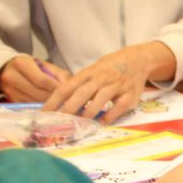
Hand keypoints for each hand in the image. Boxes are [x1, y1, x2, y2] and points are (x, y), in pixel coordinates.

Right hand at [0, 55, 69, 101]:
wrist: (9, 69)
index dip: (56, 88)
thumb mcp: (45, 65)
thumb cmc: (33, 66)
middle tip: (68, 102)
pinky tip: (50, 108)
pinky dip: (41, 108)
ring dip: (49, 105)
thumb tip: (71, 87)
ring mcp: (10, 90)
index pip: (42, 80)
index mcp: (22, 64)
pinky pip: (29, 107)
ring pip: (34, 102)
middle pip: (38, 93)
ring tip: (61, 105)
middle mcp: (12, 77)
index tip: (69, 93)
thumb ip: (59, 74)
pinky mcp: (11, 100)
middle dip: (54, 98)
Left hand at [44, 43, 169, 121]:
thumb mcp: (93, 71)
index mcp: (89, 72)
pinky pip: (119, 106)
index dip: (54, 100)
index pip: (67, 86)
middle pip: (82, 93)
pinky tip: (103, 122)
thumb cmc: (110, 67)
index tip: (44, 113)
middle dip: (69, 108)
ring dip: (89, 112)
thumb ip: (80, 85)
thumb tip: (61, 103)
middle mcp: (102, 78)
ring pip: (100, 98)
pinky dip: (111, 115)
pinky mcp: (131, 94)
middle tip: (60, 121)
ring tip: (81, 123)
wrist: (138, 59)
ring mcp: (117, 85)